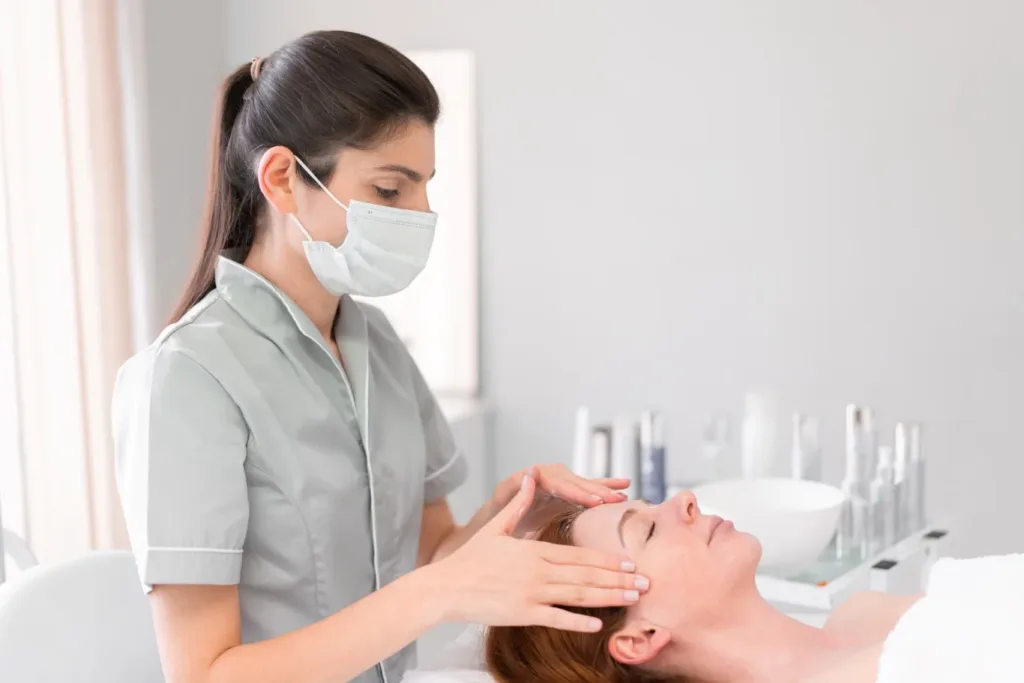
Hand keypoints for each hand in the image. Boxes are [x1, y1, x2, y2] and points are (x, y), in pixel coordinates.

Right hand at [434, 473, 648, 632]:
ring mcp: (531, 594)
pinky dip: (578, 622)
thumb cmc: (471, 559)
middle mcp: (538, 571)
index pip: (580, 555)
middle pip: (586, 575)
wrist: (446, 587)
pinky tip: (598, 625)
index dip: (608, 560)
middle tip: (646, 583)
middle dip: (619, 579)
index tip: (631, 563)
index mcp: (535, 550)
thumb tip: (529, 475)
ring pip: (578, 596)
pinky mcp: (522, 614)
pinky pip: (555, 618)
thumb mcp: (496, 528)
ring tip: (632, 599)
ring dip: (608, 597)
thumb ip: (517, 504)